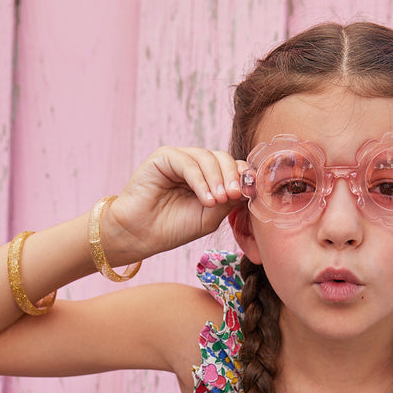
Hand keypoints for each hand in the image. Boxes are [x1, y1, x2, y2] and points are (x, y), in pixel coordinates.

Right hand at [100, 146, 247, 262]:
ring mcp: (179, 159)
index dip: (242, 177)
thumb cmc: (174, 228)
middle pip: (223, 158)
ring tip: (216, 201)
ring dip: (216, 180)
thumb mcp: (210, 216)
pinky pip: (188, 162)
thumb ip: (229, 199)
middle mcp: (195, 165)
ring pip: (207, 158)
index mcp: (208, 177)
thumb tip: (251, 185)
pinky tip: (205, 199)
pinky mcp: (164, 157)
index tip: (249, 193)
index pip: (232, 168)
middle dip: (232, 176)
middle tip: (233, 196)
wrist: (141, 234)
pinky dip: (200, 180)